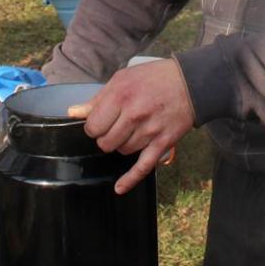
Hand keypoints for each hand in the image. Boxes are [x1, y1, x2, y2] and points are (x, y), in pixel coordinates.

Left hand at [67, 59, 194, 194]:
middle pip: (106, 142)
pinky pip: (143, 166)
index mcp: (121, 96)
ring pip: (122, 151)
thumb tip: (73, 113)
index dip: (94, 127)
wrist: (190, 82)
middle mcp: (134, 114)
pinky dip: (130, 179)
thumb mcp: (123, 79)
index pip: (93, 126)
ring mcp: (149, 130)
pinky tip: (120, 188)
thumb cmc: (154, 78)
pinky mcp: (163, 142)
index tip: (101, 122)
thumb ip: (98, 98)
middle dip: (107, 137)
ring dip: (123, 144)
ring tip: (132, 131)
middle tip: (116, 127)